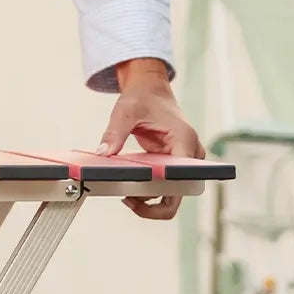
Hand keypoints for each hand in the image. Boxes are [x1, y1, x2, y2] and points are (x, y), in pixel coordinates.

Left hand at [97, 58, 204, 219]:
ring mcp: (184, 162)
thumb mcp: (126, 112)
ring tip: (126, 194)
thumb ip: (115, 133)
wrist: (149, 90)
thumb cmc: (143, 97)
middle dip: (153, 203)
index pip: (183, 179)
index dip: (163, 194)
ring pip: (172, 195)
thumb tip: (103, 153)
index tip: (138, 195)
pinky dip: (148, 192)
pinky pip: (164, 188)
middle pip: (179, 194)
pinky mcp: (173, 166)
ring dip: (149, 201)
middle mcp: (190, 155)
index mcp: (184, 141)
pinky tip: (129, 188)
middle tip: (127, 198)